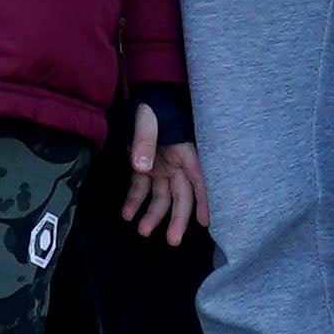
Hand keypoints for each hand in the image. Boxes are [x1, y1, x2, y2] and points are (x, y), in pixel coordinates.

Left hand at [120, 106, 205, 242]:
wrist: (139, 93)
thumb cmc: (150, 103)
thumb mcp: (147, 118)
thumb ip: (145, 141)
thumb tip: (143, 168)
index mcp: (185, 152)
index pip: (198, 180)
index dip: (204, 201)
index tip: (206, 222)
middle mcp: (176, 164)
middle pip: (181, 195)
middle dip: (177, 218)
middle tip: (172, 240)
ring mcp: (161, 166)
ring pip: (161, 196)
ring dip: (153, 214)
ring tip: (142, 230)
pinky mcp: (144, 166)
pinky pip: (141, 187)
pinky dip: (134, 200)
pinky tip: (127, 214)